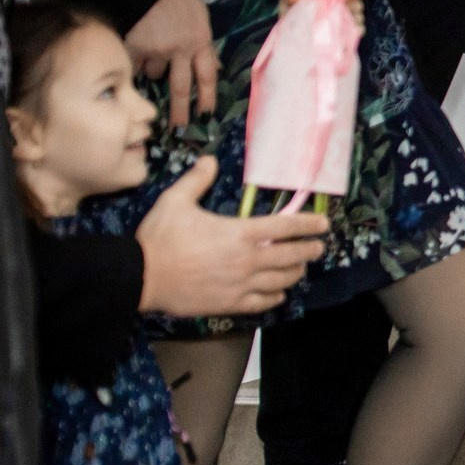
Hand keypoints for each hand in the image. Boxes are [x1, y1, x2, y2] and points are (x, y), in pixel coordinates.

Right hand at [124, 0, 216, 127]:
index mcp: (200, 40)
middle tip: (177, 129)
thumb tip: (217, 67)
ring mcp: (156, 50)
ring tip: (151, 47)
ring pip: (153, 73)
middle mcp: (181, 49)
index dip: (208, 97)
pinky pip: (133, 65)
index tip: (207, 116)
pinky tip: (133, 47)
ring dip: (152, 69)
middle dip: (179, 112)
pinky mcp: (134, 48)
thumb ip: (204, 43)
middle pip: (181, 88)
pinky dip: (132, 62)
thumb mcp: (199, 17)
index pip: (208, 75)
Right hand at [133, 158, 326, 317]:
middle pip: (292, 255)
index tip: (324, 224)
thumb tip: (210, 160)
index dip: (309, 224)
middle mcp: (248, 259)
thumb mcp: (175, 201)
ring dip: (296, 272)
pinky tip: (279, 293)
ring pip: (282, 280)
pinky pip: (263, 302)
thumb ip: (196, 180)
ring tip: (301, 267)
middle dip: (309, 250)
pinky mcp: (231, 304)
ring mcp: (241, 284)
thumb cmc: (159, 239)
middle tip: (318, 247)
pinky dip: (276, 297)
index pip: (286, 226)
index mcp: (240, 233)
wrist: (140, 278)